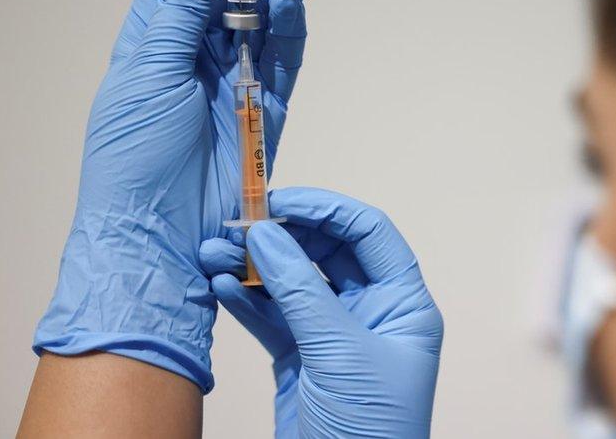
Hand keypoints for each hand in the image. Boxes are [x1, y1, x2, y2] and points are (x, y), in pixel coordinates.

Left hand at [34, 0, 321, 391]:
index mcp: (153, 36)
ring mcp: (233, 80)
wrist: (160, 236)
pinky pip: (285, 57)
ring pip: (266, 15)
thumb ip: (181, 8)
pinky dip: (293, 26)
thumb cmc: (134, 163)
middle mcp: (194, 52)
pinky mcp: (266, 109)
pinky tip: (295, 0)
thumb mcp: (146, 70)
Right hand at [199, 188, 443, 437]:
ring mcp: (335, 334)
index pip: (369, 233)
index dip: (326, 209)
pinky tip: (219, 284)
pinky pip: (273, 316)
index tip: (279, 199)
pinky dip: (246, 298)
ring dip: (253, 265)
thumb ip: (302, 290)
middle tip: (235, 224)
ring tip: (213, 251)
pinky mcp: (302, 358)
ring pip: (293, 282)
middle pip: (326, 252)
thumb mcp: (339, 352)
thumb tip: (268, 234)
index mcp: (403, 304)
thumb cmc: (369, 429)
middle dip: (280, 236)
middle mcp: (373, 312)